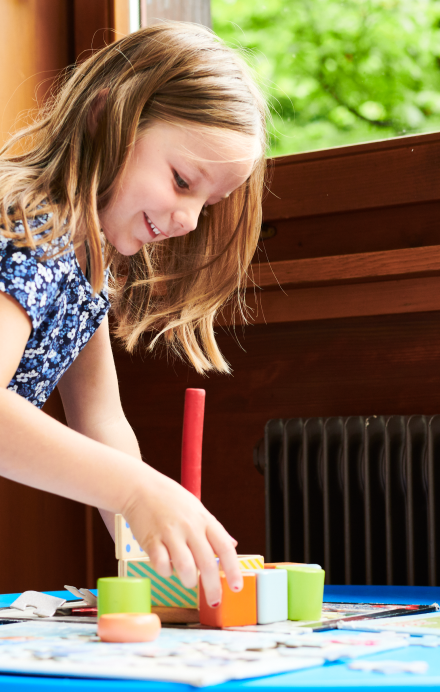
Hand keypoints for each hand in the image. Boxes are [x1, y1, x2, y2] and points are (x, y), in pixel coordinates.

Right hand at [122, 463, 242, 606]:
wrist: (140, 487)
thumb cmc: (170, 499)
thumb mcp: (198, 509)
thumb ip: (214, 529)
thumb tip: (232, 545)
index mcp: (205, 520)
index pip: (225, 548)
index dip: (233, 570)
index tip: (237, 587)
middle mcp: (190, 527)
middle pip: (207, 564)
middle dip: (213, 587)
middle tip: (215, 600)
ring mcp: (170, 534)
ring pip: (185, 568)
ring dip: (188, 581)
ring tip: (188, 581)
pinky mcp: (151, 540)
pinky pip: (162, 565)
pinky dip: (166, 572)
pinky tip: (166, 568)